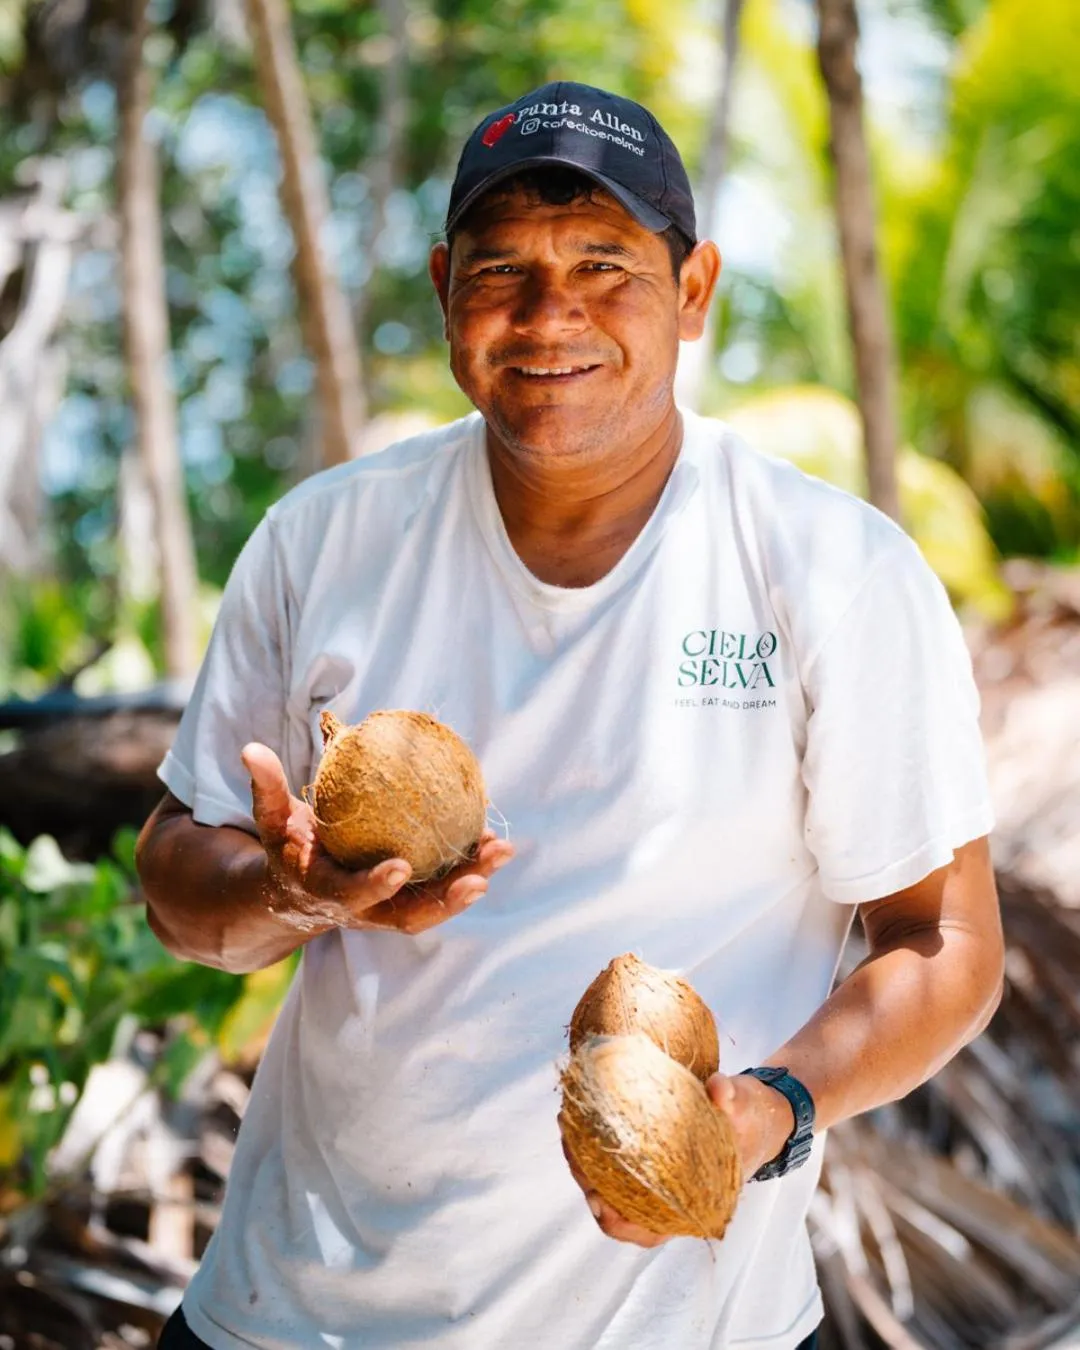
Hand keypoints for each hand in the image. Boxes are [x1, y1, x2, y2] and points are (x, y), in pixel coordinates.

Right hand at [240, 742, 512, 935]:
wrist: (293, 894)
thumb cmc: (286, 848)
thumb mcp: (271, 820)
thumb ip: (266, 787)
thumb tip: (250, 750)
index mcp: (324, 892)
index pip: (351, 895)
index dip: (375, 885)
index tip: (401, 867)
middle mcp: (361, 910)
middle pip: (407, 914)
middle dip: (445, 900)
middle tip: (479, 877)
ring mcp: (387, 911)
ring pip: (433, 905)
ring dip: (469, 883)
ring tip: (501, 852)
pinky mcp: (406, 902)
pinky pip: (441, 888)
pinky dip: (468, 870)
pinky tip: (492, 842)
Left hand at [559, 1068, 796, 1246]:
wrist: (764, 1113)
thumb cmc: (753, 1116)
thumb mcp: (747, 1105)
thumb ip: (732, 1098)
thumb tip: (717, 1090)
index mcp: (699, 1204)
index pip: (647, 1231)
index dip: (617, 1219)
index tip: (593, 1194)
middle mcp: (677, 1201)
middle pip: (620, 1211)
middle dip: (589, 1184)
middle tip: (570, 1146)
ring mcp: (665, 1183)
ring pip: (616, 1188)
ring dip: (589, 1166)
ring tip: (569, 1129)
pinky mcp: (659, 1161)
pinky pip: (623, 1166)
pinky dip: (603, 1150)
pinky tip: (585, 1121)